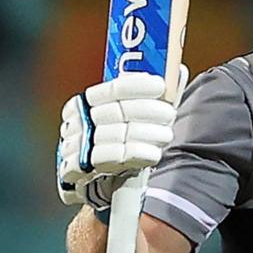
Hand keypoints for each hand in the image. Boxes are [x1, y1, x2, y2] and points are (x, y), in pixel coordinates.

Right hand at [57, 65, 188, 212]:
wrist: (92, 181)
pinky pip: (113, 157)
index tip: (160, 86)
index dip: (137, 86)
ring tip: (165, 135)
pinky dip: (139, 153)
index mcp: (84, 103)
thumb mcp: (122, 119)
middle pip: (119, 111)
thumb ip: (145, 99)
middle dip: (150, 111)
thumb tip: (177, 72)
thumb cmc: (114, 142)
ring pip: (119, 134)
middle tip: (170, 114)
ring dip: (150, 134)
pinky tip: (153, 154)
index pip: (112, 89)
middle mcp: (77, 122)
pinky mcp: (78, 168)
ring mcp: (76, 145)